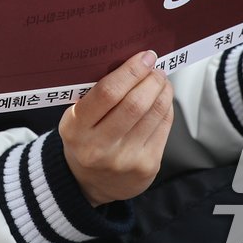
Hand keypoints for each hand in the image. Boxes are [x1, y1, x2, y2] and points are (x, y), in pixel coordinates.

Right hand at [59, 51, 173, 206]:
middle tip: (154, 67)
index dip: (130, 71)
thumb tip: (131, 64)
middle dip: (150, 79)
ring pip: (154, 114)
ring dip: (162, 91)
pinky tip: (162, 100)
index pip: (107, 94)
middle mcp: (99, 147)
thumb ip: (96, 95)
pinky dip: (166, 108)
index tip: (144, 57)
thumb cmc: (84, 140)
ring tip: (160, 80)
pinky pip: (163, 128)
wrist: (88, 184)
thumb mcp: (76, 118)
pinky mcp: (146, 167)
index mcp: (76, 128)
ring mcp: (125, 159)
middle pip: (135, 104)